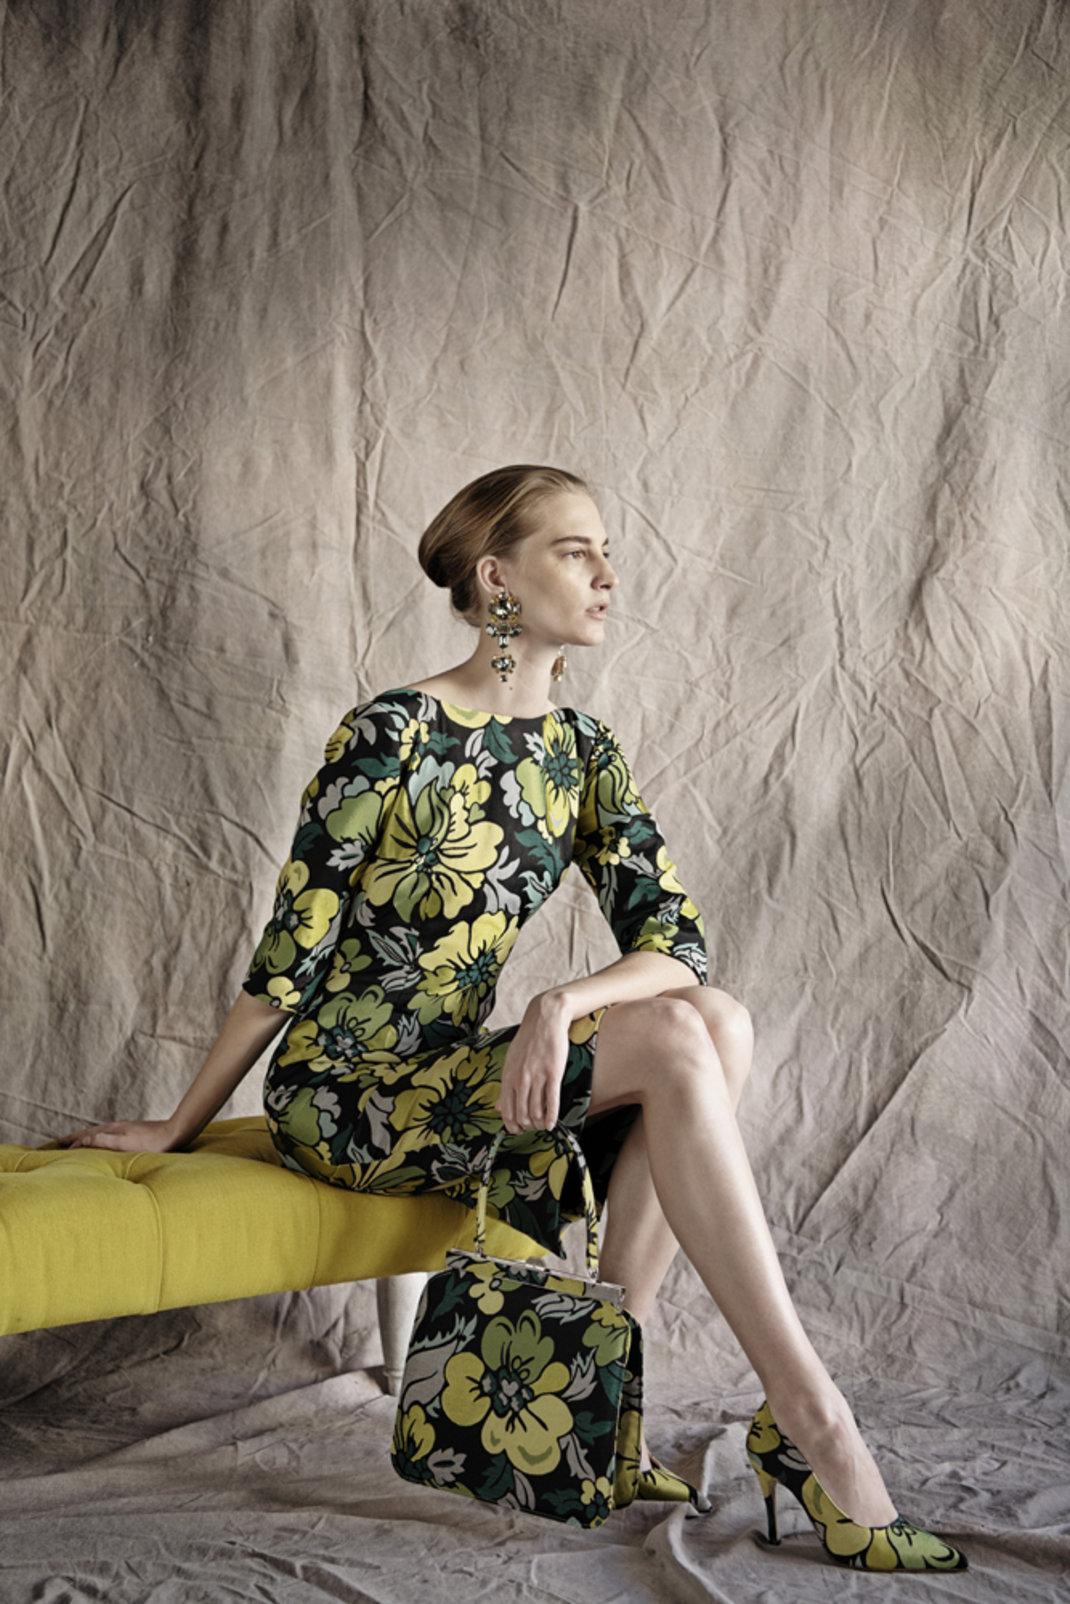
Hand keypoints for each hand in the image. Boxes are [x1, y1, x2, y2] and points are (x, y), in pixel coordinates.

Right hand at [54, 1118, 187, 1152]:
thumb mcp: (125, 1144)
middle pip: (91, 1131)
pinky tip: (103, 1140)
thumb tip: (84, 1141)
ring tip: (77, 1140)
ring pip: (100, 1131)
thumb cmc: (153, 1142)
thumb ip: (105, 1141)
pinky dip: (99, 1136)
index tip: (59, 1146)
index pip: (87, 1136)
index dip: (73, 1141)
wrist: (175, 1133)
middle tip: (61, 1141)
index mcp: (113, 1130)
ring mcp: (125, 1128)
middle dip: (76, 1136)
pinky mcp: (133, 1132)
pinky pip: (109, 1133)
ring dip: (86, 1136)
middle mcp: (117, 1127)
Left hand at [496, 992, 573, 1132]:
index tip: (517, 1130)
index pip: (506, 1109)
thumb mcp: (511, 1060)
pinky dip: (552, 1116)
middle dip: (526, 1126)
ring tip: (542, 1126)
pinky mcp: (553, 1073)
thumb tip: (498, 1108)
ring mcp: (537, 1076)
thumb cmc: (528, 1040)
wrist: (545, 1018)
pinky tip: (552, 1124)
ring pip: (536, 1110)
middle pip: (521, 1113)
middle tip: (532, 1129)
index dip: (511, 1125)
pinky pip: (552, 1101)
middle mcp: (520, 1078)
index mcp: (508, 1075)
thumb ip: (505, 1085)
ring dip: (539, 1123)